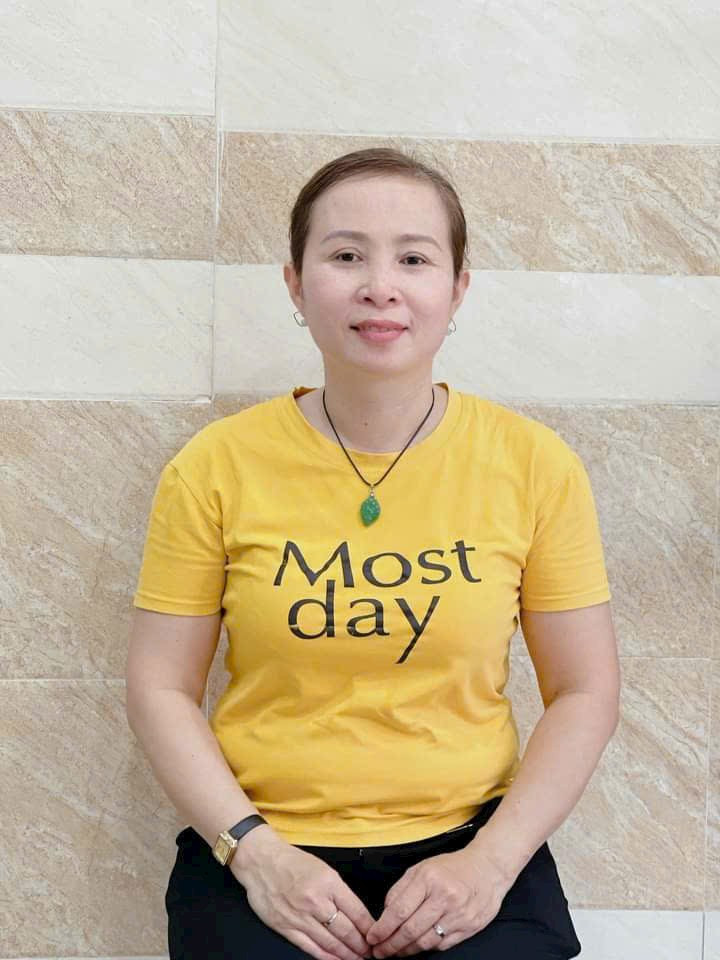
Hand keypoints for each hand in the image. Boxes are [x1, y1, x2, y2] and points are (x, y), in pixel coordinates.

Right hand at [230, 828, 375, 959]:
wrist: (261, 862)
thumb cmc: (292, 862)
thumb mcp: (323, 868)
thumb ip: (338, 890)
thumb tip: (356, 913)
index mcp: (328, 882)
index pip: (356, 910)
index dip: (369, 927)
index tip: (376, 935)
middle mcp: (316, 901)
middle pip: (345, 930)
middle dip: (361, 945)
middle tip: (371, 953)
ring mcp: (300, 916)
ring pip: (330, 942)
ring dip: (346, 954)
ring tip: (358, 959)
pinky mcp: (286, 927)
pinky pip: (310, 946)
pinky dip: (325, 956)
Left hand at [364, 845, 514, 956]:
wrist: (488, 868)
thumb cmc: (452, 867)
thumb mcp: (422, 868)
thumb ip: (401, 889)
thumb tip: (385, 913)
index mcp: (429, 879)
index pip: (399, 910)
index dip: (383, 928)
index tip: (372, 937)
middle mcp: (444, 897)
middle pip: (411, 930)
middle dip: (391, 945)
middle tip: (380, 951)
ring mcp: (458, 914)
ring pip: (425, 942)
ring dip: (406, 950)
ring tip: (396, 951)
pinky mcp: (469, 927)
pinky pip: (441, 945)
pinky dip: (426, 948)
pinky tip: (417, 946)